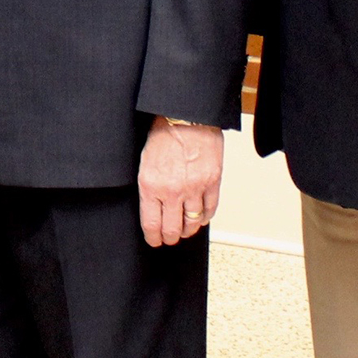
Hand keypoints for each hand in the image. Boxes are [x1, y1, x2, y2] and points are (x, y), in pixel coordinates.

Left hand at [137, 117, 222, 247]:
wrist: (186, 116)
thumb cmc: (163, 133)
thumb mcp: (144, 161)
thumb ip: (149, 186)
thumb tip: (152, 206)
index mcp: (151, 185)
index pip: (151, 224)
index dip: (153, 237)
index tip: (154, 241)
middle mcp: (172, 191)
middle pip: (172, 229)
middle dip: (169, 238)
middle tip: (168, 239)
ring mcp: (195, 188)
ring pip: (193, 223)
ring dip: (188, 230)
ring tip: (184, 230)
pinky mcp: (212, 182)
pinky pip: (210, 209)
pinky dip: (205, 217)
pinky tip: (200, 217)